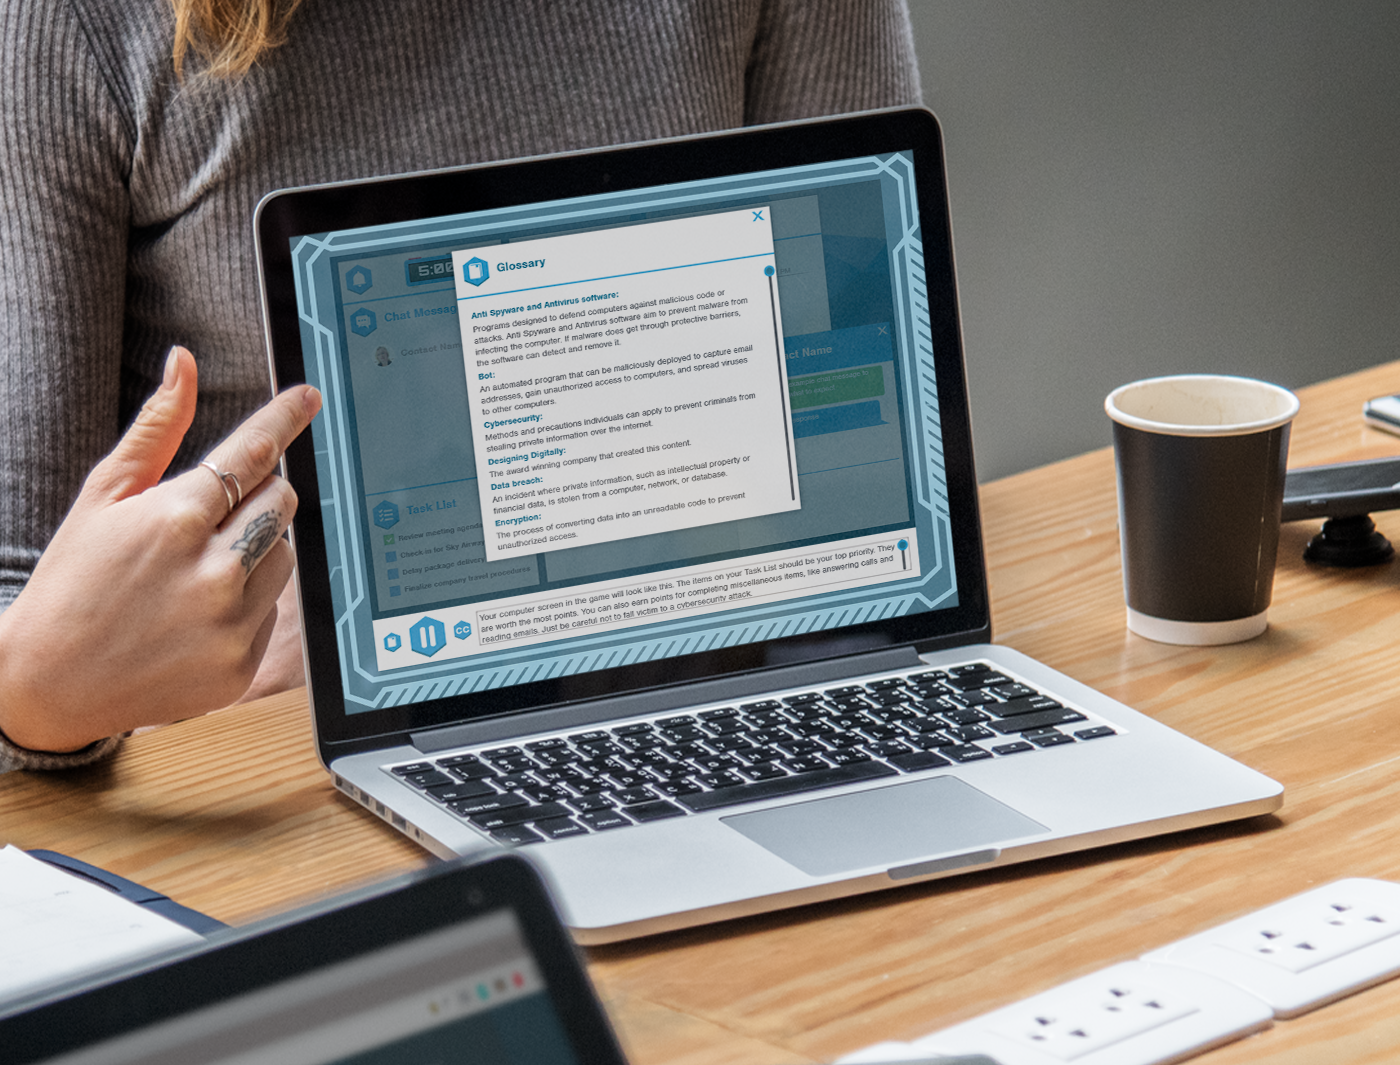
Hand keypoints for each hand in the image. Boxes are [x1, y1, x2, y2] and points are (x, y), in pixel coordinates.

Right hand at [0, 347, 320, 751]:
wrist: (49, 682)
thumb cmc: (74, 580)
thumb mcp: (103, 497)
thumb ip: (156, 429)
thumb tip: (184, 362)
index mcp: (176, 518)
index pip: (253, 453)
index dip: (285, 419)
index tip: (308, 397)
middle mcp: (213, 569)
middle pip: (281, 501)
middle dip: (258, 494)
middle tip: (215, 512)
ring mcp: (231, 620)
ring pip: (284, 553)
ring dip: (256, 548)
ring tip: (197, 569)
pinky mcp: (242, 662)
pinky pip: (274, 608)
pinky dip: (248, 601)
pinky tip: (197, 613)